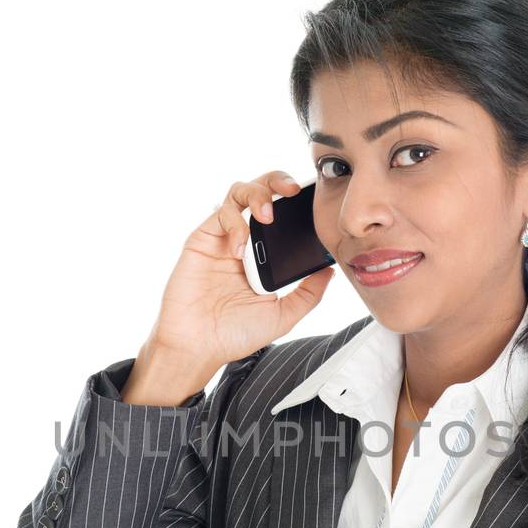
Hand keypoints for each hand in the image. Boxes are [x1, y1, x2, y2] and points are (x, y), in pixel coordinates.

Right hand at [146, 170, 335, 372]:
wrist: (197, 347)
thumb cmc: (234, 334)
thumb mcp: (282, 316)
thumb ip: (308, 294)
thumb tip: (330, 270)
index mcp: (264, 255)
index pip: (283, 215)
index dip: (297, 204)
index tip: (315, 204)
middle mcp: (244, 241)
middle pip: (261, 191)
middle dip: (278, 181)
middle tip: (293, 190)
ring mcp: (222, 238)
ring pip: (239, 192)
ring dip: (257, 194)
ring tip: (267, 216)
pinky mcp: (201, 240)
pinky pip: (220, 214)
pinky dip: (235, 225)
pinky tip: (240, 250)